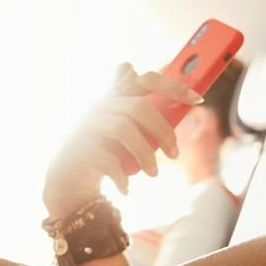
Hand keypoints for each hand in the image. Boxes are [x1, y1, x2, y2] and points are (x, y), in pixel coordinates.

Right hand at [42, 63, 201, 222]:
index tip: (197, 99)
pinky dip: (121, 175)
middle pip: (138, 107)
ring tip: (153, 174)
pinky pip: (107, 158)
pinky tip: (126, 188)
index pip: (145, 79)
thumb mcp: (122, 129)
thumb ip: (138, 108)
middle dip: (163, 131)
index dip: (172, 86)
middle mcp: (99, 106)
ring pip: (123, 129)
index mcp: (115, 98)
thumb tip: (146, 78)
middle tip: (174, 153)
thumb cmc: (103, 151)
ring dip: (145, 155)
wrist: (68, 179)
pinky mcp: (79, 148)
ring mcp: (87, 126)